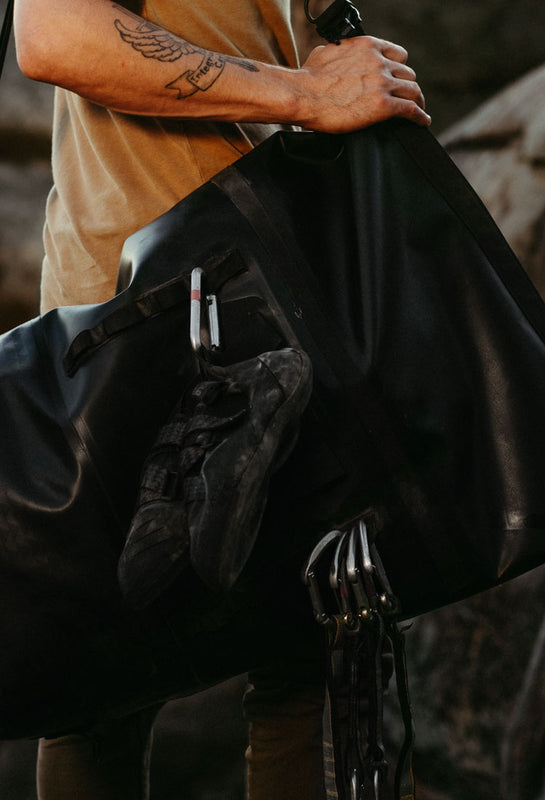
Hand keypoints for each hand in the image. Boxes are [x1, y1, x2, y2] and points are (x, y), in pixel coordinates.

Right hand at [296, 35, 430, 132]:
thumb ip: (341, 53)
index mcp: (368, 46)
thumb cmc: (308, 78)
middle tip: (406, 98)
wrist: (303, 96)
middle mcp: (379, 62)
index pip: (397, 54)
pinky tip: (423, 122)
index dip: (399, 68)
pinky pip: (411, 110)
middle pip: (407, 73)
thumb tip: (336, 57)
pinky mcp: (384, 106)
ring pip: (413, 91)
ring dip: (417, 101)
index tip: (398, 78)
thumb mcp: (326, 53)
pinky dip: (420, 116)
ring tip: (419, 111)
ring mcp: (383, 83)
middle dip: (407, 86)